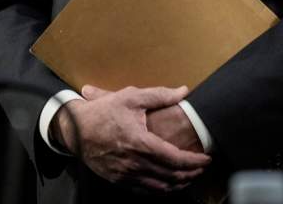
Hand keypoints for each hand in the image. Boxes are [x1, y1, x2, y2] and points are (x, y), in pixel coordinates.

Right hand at [52, 84, 210, 192]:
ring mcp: (126, 175)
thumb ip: (159, 95)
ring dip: (179, 184)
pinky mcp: (119, 181)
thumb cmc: (103, 112)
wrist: (75, 129)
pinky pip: (146, 192)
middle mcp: (135, 163)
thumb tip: (183, 91)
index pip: (176, 159)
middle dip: (192, 174)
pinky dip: (162, 190)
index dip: (195, 161)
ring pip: (161, 188)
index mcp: (141, 143)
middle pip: (172, 176)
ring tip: (190, 177)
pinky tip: (168, 184)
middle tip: (202, 168)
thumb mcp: (130, 97)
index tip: (206, 158)